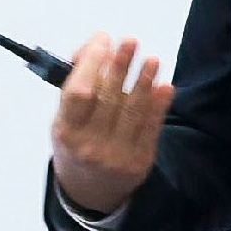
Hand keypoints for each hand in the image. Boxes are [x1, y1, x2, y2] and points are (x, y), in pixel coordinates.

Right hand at [50, 32, 174, 214]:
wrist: (90, 189)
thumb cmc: (77, 140)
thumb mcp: (66, 115)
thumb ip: (76, 80)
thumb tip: (96, 46)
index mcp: (66, 130)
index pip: (78, 92)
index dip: (92, 63)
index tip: (103, 40)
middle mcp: (89, 145)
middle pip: (108, 98)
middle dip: (120, 66)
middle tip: (131, 41)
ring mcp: (116, 156)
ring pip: (132, 112)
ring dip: (144, 82)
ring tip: (152, 60)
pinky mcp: (140, 162)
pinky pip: (151, 128)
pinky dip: (159, 106)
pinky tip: (165, 87)